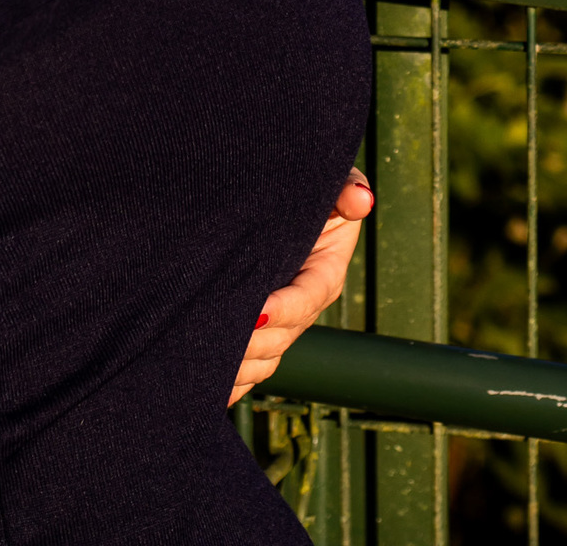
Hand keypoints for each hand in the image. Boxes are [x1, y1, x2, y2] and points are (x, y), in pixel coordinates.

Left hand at [227, 170, 373, 405]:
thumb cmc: (311, 192)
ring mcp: (283, 326)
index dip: (282, 310)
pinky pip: (250, 370)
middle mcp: (304, 307)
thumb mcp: (332, 184)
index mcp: (324, 274)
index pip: (306, 299)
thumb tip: (361, 200)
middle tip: (214, 336)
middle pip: (282, 336)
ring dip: (239, 366)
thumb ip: (346, 189)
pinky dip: (230, 382)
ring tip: (206, 361)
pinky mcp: (262, 336)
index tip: (254, 314)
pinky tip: (205, 383)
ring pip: (265, 360)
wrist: (283, 204)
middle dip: (251, 343)